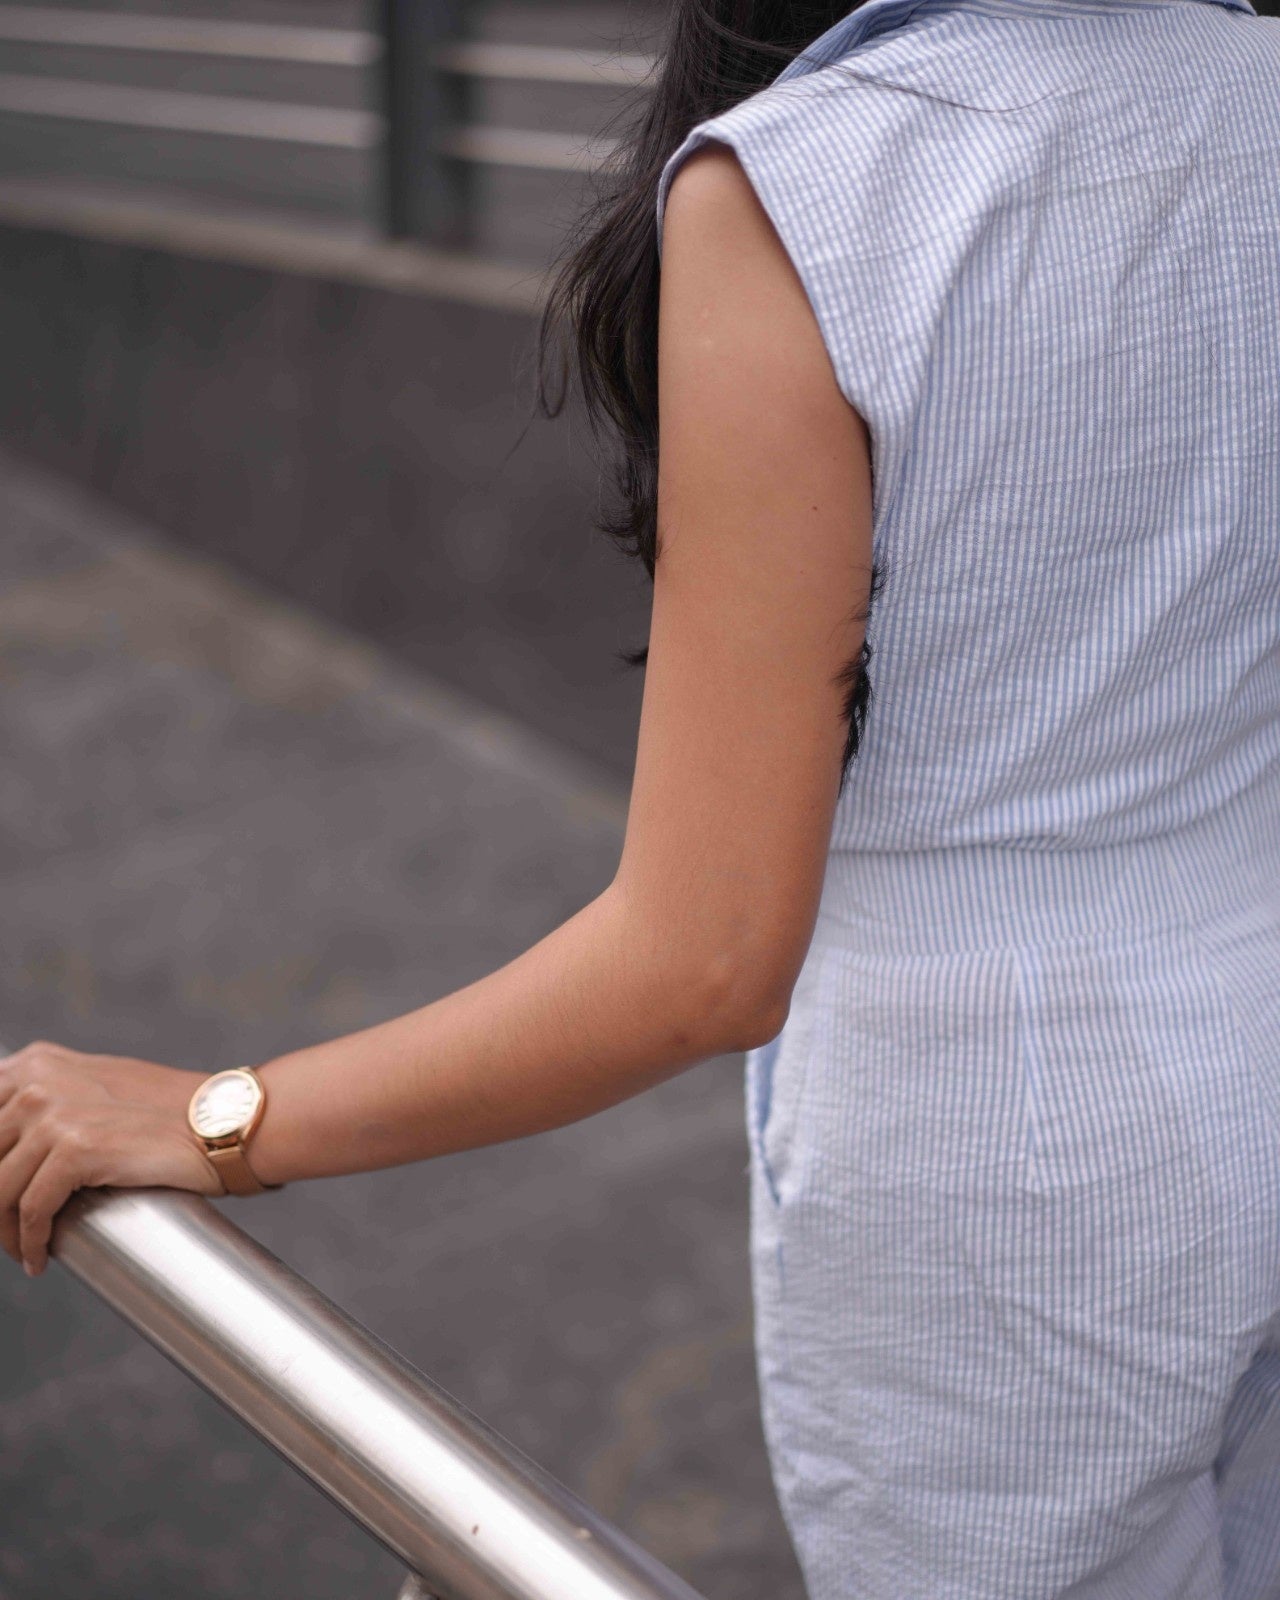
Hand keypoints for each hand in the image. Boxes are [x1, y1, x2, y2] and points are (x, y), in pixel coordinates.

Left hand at [0, 1040, 223, 1276]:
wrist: (219, 1122)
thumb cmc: (166, 1112)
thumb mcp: (96, 1086)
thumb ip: (49, 1099)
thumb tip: (10, 1149)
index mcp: (36, 1063)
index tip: (1, 1200)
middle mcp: (37, 1082)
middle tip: (9, 1232)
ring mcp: (54, 1114)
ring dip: (7, 1233)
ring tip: (25, 1250)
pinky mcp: (75, 1149)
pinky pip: (32, 1211)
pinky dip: (31, 1243)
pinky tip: (39, 1258)